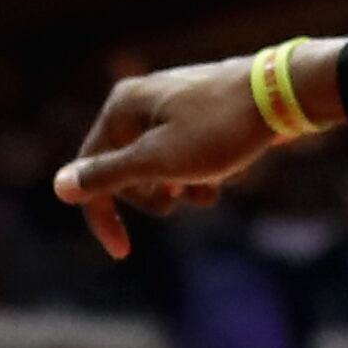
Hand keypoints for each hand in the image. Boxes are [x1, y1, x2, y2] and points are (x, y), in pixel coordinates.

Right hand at [53, 50, 328, 257]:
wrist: (287, 95)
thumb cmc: (220, 130)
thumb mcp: (158, 161)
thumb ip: (108, 176)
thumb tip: (60, 186)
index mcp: (121, 106)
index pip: (91, 172)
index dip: (103, 216)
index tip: (123, 253)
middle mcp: (142, 100)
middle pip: (125, 169)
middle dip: (151, 196)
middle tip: (176, 204)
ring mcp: (174, 104)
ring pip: (159, 165)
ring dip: (179, 188)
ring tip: (207, 195)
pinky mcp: (203, 112)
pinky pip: (187, 153)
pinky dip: (199, 172)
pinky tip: (223, 180)